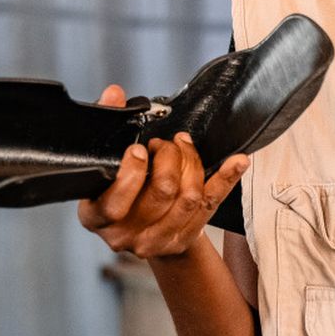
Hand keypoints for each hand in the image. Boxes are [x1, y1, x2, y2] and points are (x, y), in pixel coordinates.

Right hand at [76, 84, 247, 259]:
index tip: (139, 149)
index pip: (115, 204)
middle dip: (169, 158)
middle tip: (165, 144)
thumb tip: (114, 94)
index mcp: (97, 218)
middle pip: (161, 193)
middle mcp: (125, 235)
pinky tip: (237, 161)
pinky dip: (227, 179)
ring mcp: (156, 241)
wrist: (132, 230)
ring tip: (183, 146)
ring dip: (192, 163)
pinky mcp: (184, 238)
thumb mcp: (101, 164)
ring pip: (188, 199)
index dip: (132, 173)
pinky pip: (211, 204)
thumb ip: (106, 125)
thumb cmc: (113, 191)